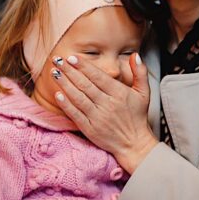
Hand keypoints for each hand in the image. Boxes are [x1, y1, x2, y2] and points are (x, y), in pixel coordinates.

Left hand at [53, 53, 157, 172]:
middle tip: (57, 60)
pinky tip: (58, 94)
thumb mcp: (144, 93)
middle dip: (70, 71)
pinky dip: (66, 104)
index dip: (84, 66)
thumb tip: (135, 56)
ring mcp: (97, 117)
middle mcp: (107, 104)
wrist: (134, 144)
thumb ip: (140, 73)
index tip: (72, 58)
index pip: (98, 76)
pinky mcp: (90, 129)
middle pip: (85, 85)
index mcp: (119, 94)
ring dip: (65, 84)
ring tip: (54, 73)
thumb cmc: (137, 117)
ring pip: (78, 98)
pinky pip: (75, 114)